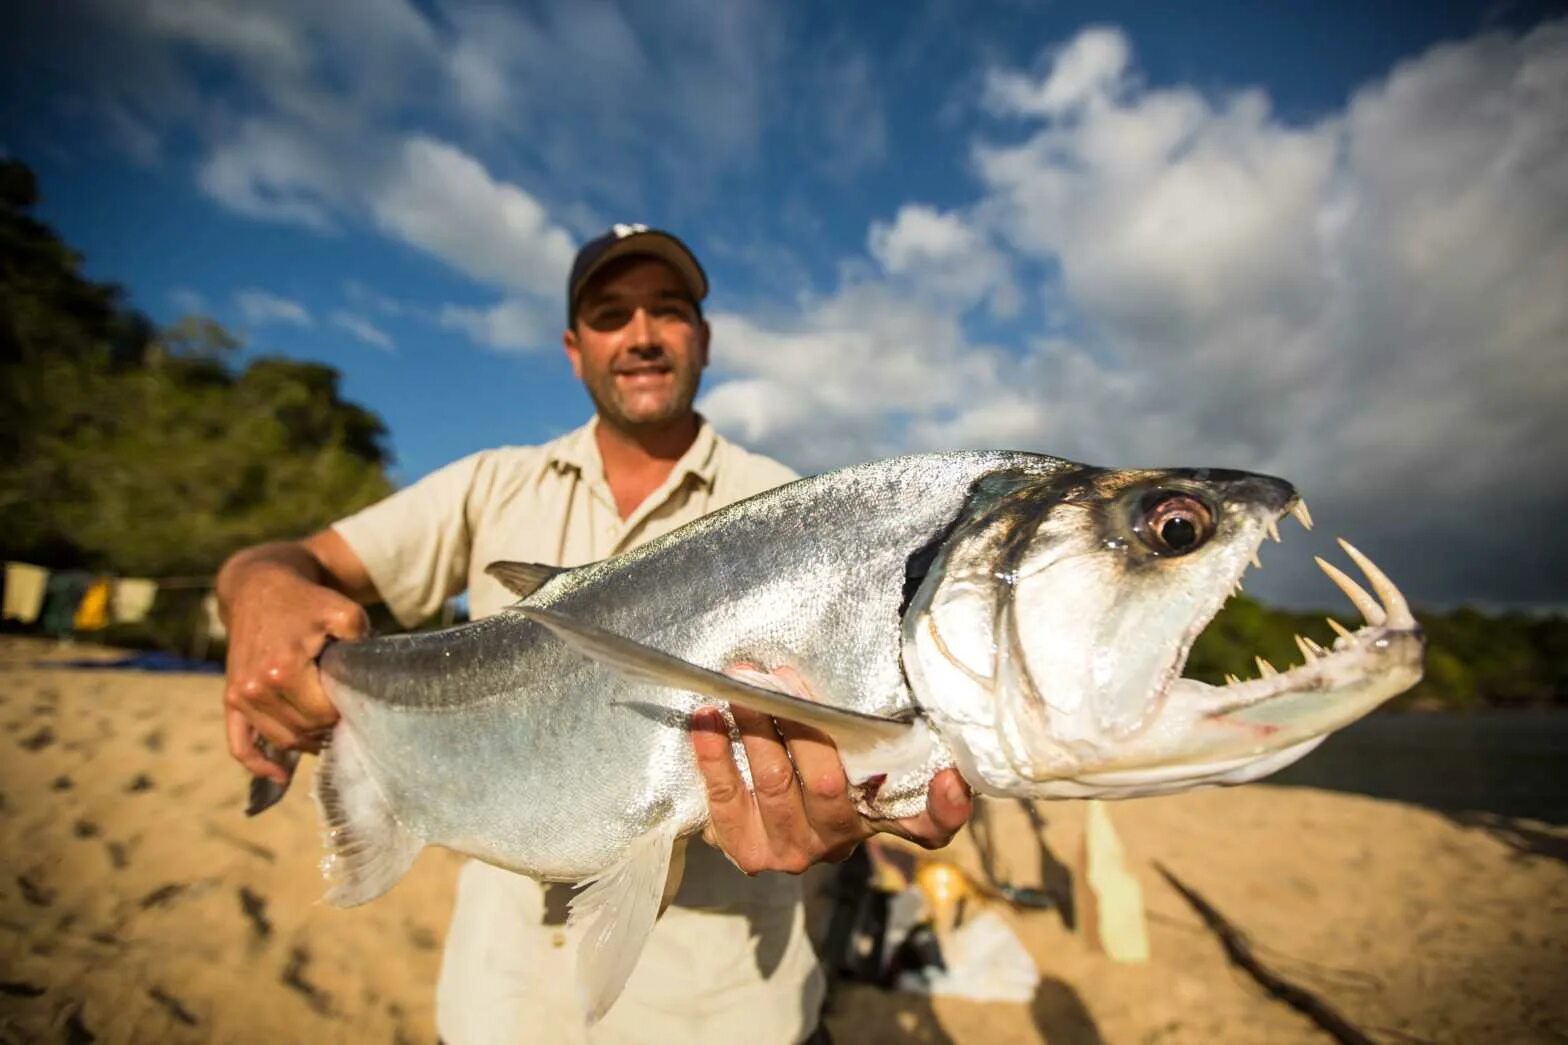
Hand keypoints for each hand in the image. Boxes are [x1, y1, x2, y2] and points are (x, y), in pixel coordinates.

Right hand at [222, 563, 367, 782]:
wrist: (259, 587)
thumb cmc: (306, 601)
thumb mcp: (345, 612)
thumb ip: (361, 645)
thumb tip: (368, 682)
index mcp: (283, 669)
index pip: (322, 714)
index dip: (344, 711)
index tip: (356, 699)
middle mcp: (255, 688)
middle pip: (302, 731)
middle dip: (328, 726)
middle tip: (346, 714)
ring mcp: (240, 696)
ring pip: (281, 740)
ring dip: (306, 742)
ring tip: (327, 731)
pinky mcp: (231, 698)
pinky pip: (239, 743)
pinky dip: (258, 764)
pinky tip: (280, 778)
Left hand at [691, 704, 972, 875]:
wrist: (752, 822)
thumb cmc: (809, 772)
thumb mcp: (851, 756)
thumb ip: (868, 729)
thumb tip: (891, 680)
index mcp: (878, 816)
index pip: (928, 827)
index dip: (945, 809)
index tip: (950, 778)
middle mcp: (840, 840)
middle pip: (827, 783)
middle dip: (802, 724)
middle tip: (782, 677)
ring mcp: (791, 851)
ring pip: (773, 783)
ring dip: (754, 728)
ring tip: (738, 688)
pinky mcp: (745, 851)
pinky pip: (725, 798)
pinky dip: (713, 754)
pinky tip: (706, 718)